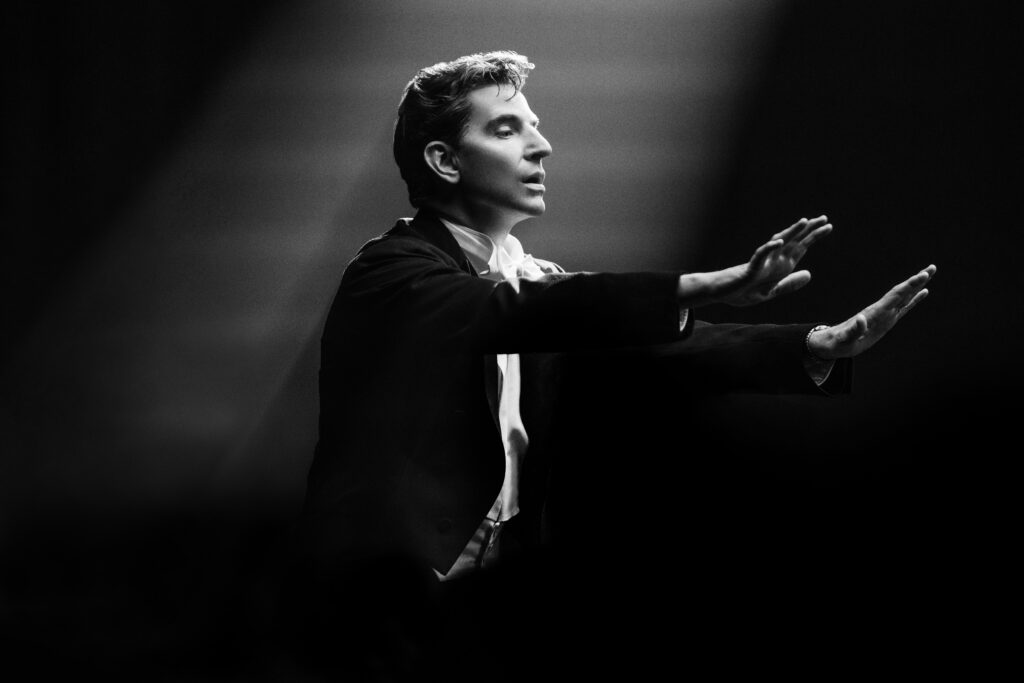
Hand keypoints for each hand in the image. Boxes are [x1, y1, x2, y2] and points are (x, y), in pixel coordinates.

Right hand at [717, 216, 832, 305]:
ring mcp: (762, 262)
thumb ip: (790, 283)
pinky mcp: (750, 268)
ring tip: (804, 222)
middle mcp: (774, 259)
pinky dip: (770, 248)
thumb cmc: (745, 290)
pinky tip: (779, 242)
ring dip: (791, 232)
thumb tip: (809, 274)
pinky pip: (760, 256)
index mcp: (781, 265)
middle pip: (793, 241)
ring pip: (778, 243)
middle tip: (824, 218)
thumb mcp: (773, 290)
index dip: (813, 236)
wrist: (723, 293)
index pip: (800, 247)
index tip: (828, 226)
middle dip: (808, 230)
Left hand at [807, 265, 936, 359]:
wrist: (832, 343)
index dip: (908, 286)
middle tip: (932, 268)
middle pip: (901, 292)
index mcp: (874, 313)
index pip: (894, 296)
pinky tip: (924, 292)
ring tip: (929, 273)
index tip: (922, 275)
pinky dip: (914, 299)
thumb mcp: (845, 338)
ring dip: (917, 285)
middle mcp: (881, 310)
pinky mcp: (886, 320)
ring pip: (904, 297)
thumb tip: (861, 319)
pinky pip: (903, 308)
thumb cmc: (838, 342)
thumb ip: (853, 330)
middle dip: (916, 281)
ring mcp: (884, 314)